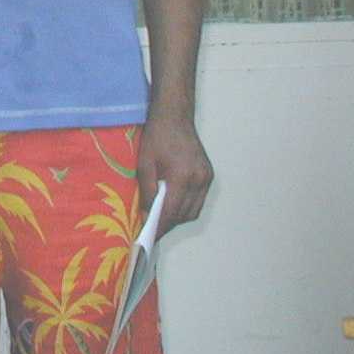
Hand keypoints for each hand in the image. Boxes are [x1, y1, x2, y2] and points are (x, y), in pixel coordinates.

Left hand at [137, 113, 212, 235]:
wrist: (174, 116)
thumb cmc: (156, 137)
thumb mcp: (144, 164)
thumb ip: (147, 191)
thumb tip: (146, 215)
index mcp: (182, 176)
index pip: (172, 212)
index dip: (160, 227)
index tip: (149, 236)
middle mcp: (199, 180)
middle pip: (184, 214)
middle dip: (168, 224)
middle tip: (152, 229)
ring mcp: (206, 178)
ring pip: (193, 210)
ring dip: (178, 217)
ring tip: (161, 218)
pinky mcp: (208, 175)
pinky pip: (198, 200)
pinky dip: (186, 207)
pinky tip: (173, 205)